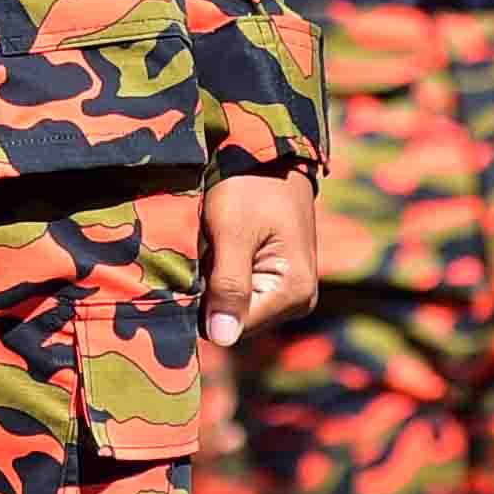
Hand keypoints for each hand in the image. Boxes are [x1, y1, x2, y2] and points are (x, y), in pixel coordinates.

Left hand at [199, 165, 316, 347]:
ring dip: (212, 281)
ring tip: (213, 244)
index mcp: (294, 294)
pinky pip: (235, 291)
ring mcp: (287, 292)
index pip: (232, 328)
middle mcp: (297, 302)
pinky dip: (219, 273)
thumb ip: (229, 286)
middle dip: (209, 292)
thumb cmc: (251, 185)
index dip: (203, 304)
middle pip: (232, 320)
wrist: (271, 153)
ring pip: (230, 306)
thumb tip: (222, 340)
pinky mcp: (274, 280)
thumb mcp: (233, 231)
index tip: (196, 266)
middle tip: (206, 249)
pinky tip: (217, 248)